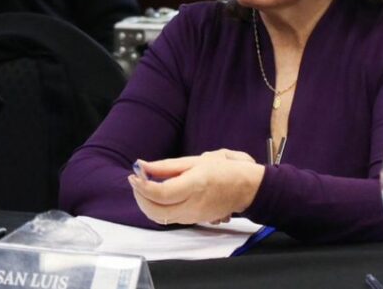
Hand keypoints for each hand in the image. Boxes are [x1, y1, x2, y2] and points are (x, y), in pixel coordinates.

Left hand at [128, 149, 263, 225]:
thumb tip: (142, 166)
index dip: (142, 186)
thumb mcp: (195, 160)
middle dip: (140, 196)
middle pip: (156, 211)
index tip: (134, 175)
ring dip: (147, 203)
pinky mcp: (194, 221)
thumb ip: (166, 166)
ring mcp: (193, 217)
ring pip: (160, 217)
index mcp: (194, 186)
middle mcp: (192, 206)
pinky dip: (157, 208)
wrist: (247, 188)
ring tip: (145, 186)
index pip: (160, 194)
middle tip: (136, 181)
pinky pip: (169, 218)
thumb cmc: (224, 170)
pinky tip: (158, 194)